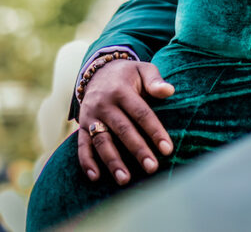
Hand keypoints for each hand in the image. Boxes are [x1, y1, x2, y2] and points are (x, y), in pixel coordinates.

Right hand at [77, 60, 174, 184]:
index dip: (154, 131)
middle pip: (122, 130)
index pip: (141, 113)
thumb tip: (169, 91)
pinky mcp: (81, 126)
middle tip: (152, 167)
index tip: (167, 149)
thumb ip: (155, 80)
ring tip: (125, 180)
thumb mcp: (143, 69)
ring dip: (112, 161)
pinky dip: (86, 162)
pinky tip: (96, 177)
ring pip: (101, 141)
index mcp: (122, 90)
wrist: (98, 71)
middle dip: (137, 150)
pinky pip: (81, 146)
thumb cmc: (129, 74)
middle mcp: (104, 104)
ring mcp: (90, 116)